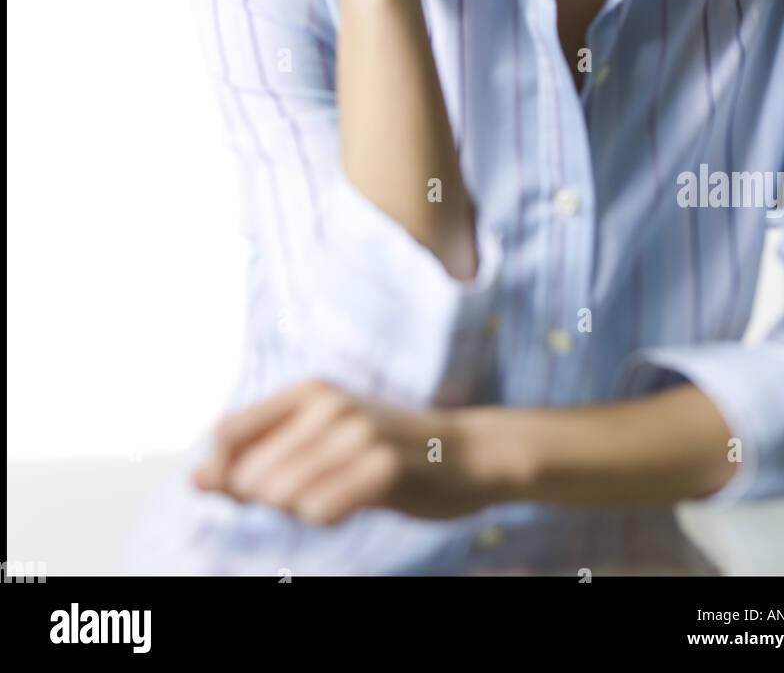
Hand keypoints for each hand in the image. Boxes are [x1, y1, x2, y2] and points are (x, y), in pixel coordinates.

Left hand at [190, 378, 493, 524]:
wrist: (465, 453)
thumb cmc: (384, 451)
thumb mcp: (319, 442)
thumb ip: (258, 457)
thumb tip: (193, 479)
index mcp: (308, 391)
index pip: (227, 434)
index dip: (225, 473)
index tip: (254, 491)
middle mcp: (328, 404)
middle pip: (249, 473)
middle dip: (267, 500)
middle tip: (312, 494)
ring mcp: (357, 432)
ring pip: (281, 494)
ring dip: (299, 510)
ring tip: (334, 496)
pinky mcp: (384, 465)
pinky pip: (320, 510)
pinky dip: (325, 517)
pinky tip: (351, 506)